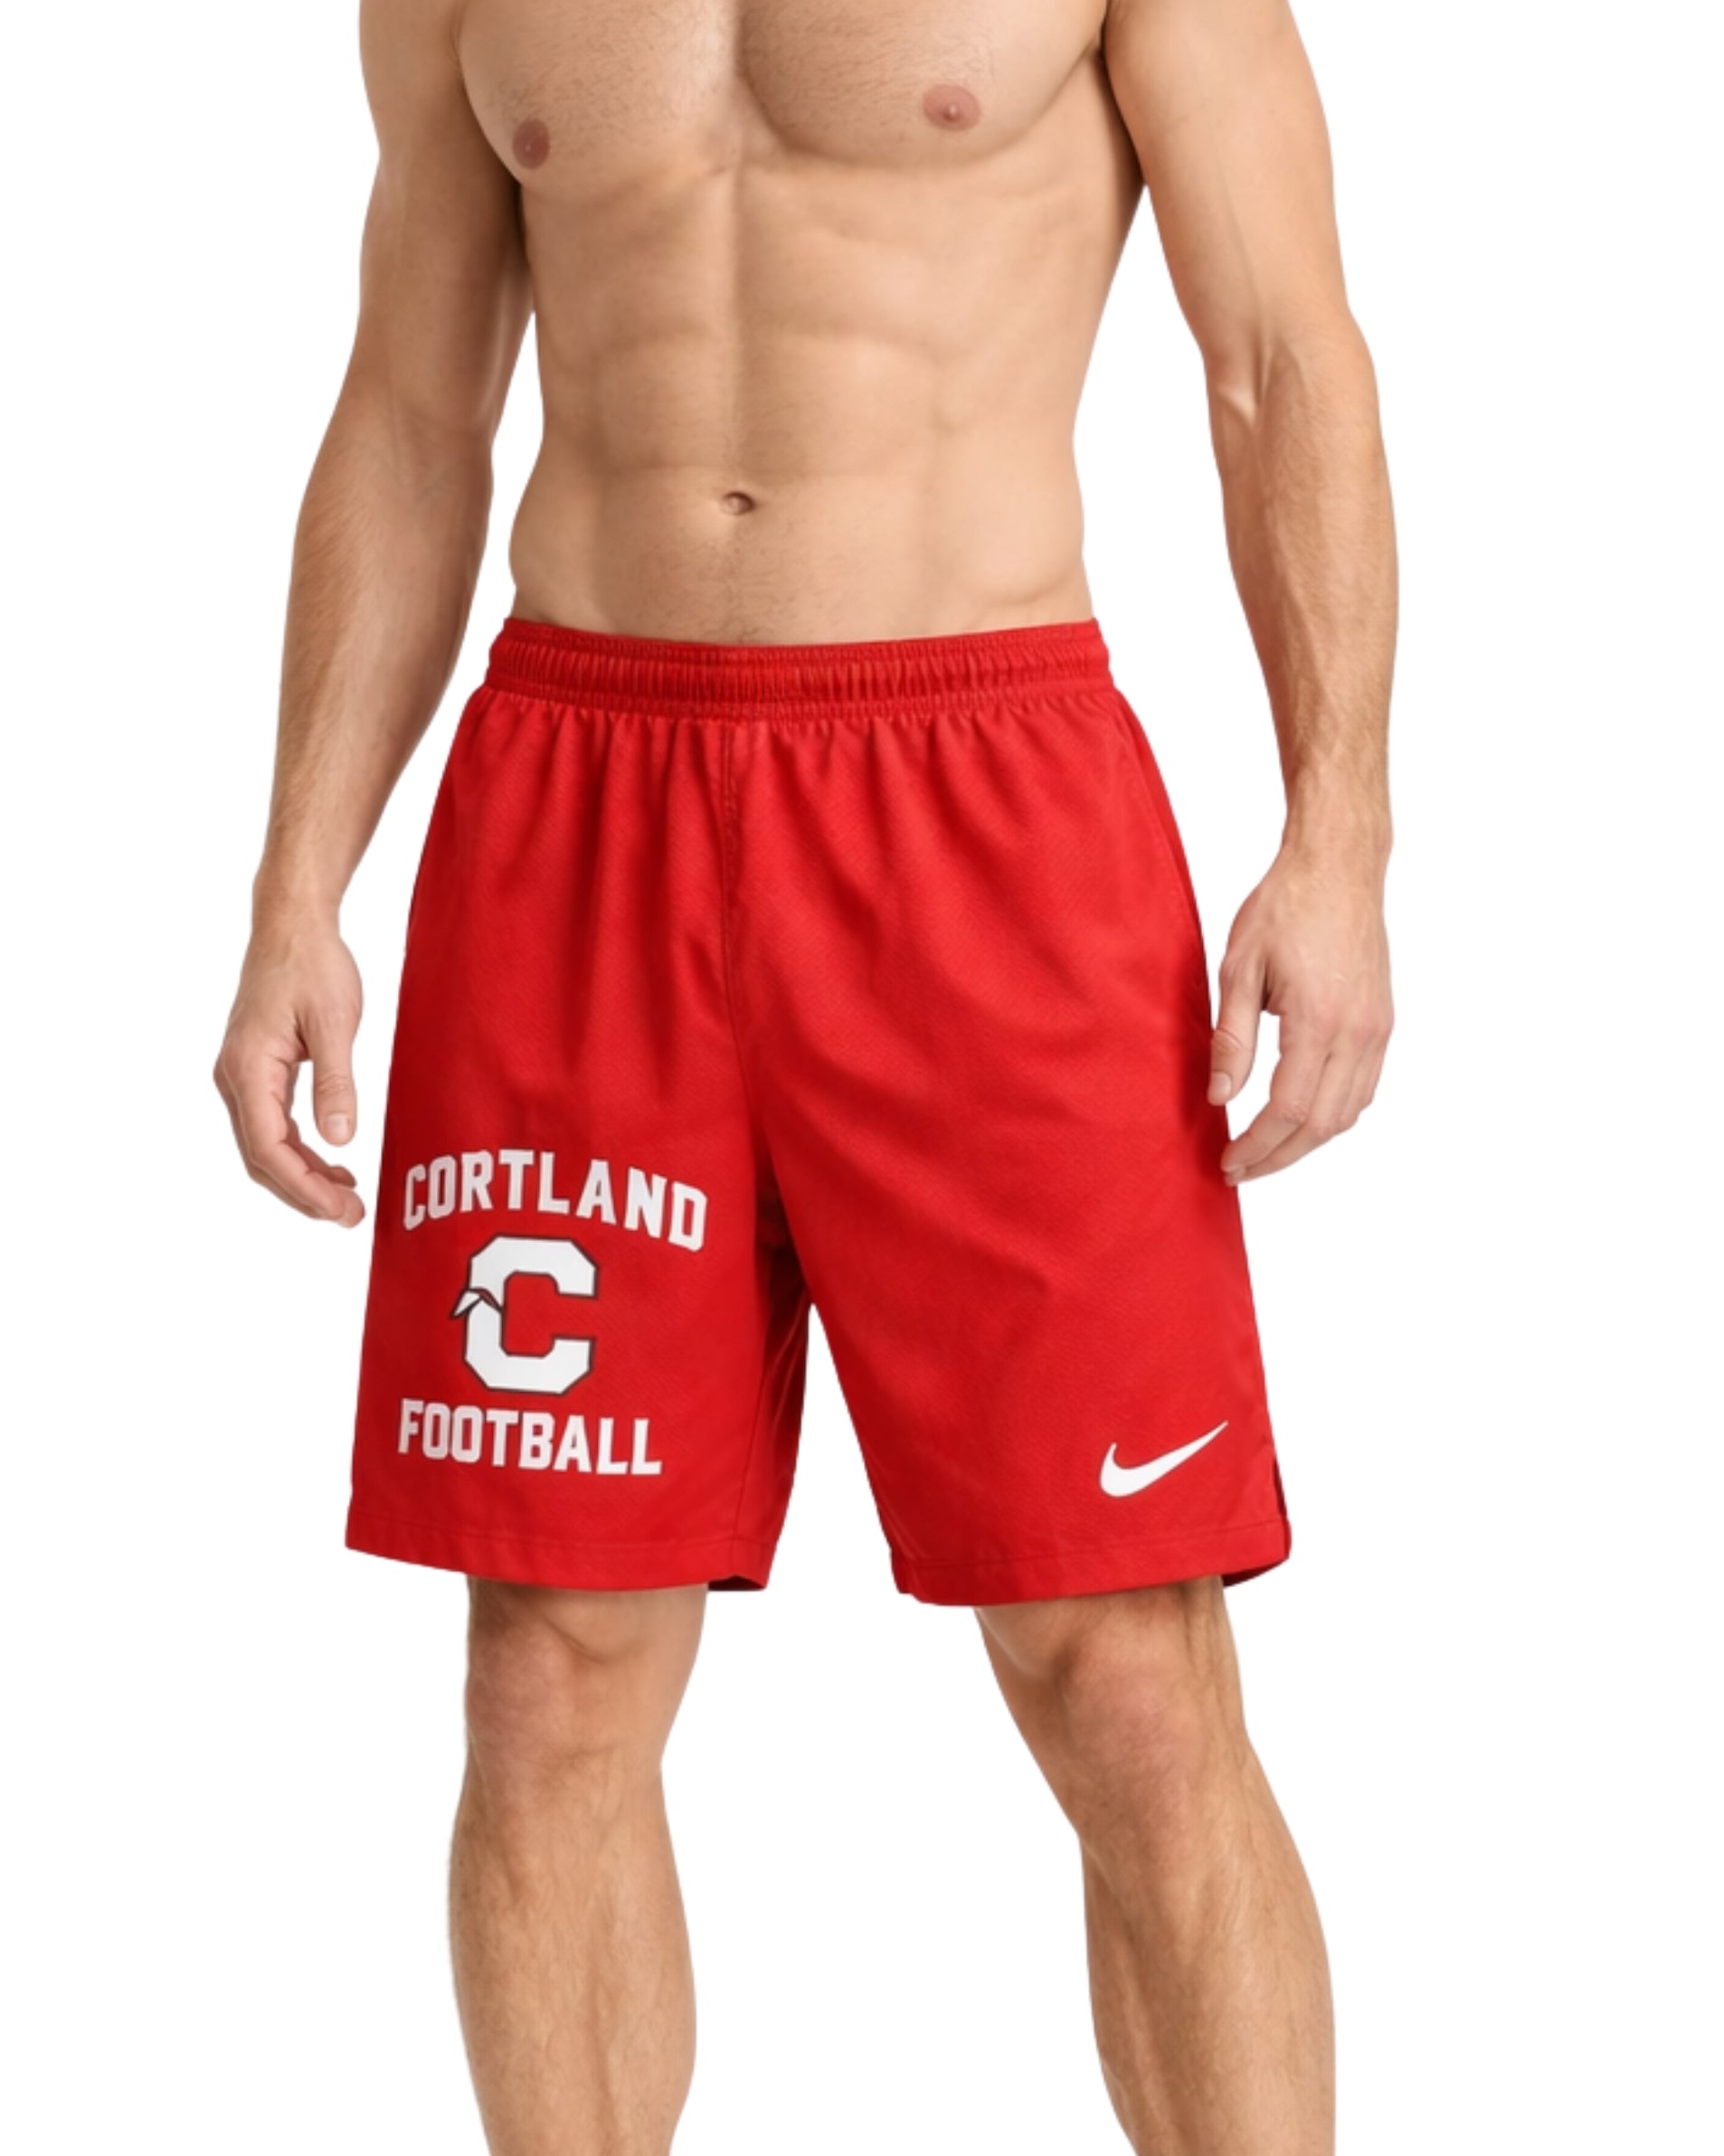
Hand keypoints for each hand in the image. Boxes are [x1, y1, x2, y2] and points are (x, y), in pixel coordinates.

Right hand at [215, 919, 366, 1224]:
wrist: (292, 925)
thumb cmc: (312, 964)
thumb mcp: (335, 1023)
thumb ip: (336, 1083)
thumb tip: (339, 1139)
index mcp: (248, 1068)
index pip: (267, 1147)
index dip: (303, 1186)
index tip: (340, 1209)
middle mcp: (235, 1078)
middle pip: (261, 1157)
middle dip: (303, 1192)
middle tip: (351, 1216)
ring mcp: (242, 1076)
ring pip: (265, 1145)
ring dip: (303, 1176)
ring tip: (347, 1198)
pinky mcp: (257, 1071)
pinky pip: (272, 1124)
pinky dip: (301, 1150)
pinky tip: (334, 1162)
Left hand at [1209, 848, 1391, 1183]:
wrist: (1339, 867)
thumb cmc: (1286, 907)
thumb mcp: (1239, 969)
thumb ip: (1233, 1039)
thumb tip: (1221, 1097)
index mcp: (1319, 1021)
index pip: (1287, 1110)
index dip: (1256, 1146)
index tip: (1228, 1162)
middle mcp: (1358, 1033)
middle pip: (1321, 1125)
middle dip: (1278, 1157)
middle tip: (1239, 1169)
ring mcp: (1377, 1030)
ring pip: (1347, 1114)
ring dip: (1306, 1142)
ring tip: (1265, 1151)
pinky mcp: (1383, 1023)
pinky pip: (1364, 1089)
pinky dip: (1332, 1115)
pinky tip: (1301, 1118)